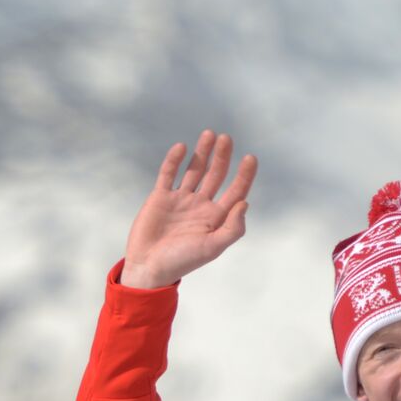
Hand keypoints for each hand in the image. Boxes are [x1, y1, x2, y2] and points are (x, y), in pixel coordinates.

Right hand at [120, 130, 256, 288]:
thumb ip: (232, 228)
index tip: (250, 158)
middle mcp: (200, 205)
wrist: (149, 266)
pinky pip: (168, 174)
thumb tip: (245, 203)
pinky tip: (182, 148)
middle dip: (222, 157)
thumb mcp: (213, 247)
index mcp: (215, 218)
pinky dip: (174, 161)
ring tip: (209, 134)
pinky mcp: (161, 197)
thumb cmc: (182, 261)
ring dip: (202, 153)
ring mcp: (180, 200)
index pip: (235, 191)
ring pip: (194, 170)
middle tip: (226, 139)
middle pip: (215, 175)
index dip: (244, 175)